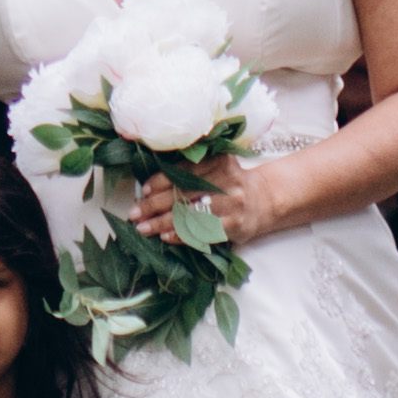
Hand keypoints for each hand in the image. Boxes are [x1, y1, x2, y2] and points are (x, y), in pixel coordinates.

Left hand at [140, 150, 291, 247]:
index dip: (160, 181)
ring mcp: (231, 203)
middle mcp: (226, 181)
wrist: (264, 201)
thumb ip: (190, 170)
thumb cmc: (229, 184)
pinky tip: (165, 237)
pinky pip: (202, 232)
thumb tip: (149, 186)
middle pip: (183, 194)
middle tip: (134, 213)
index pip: (183, 171)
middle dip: (154, 204)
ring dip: (162, 223)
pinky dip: (182, 235)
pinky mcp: (235, 225)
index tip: (143, 190)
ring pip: (190, 214)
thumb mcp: (215, 167)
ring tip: (143, 228)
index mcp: (218, 161)